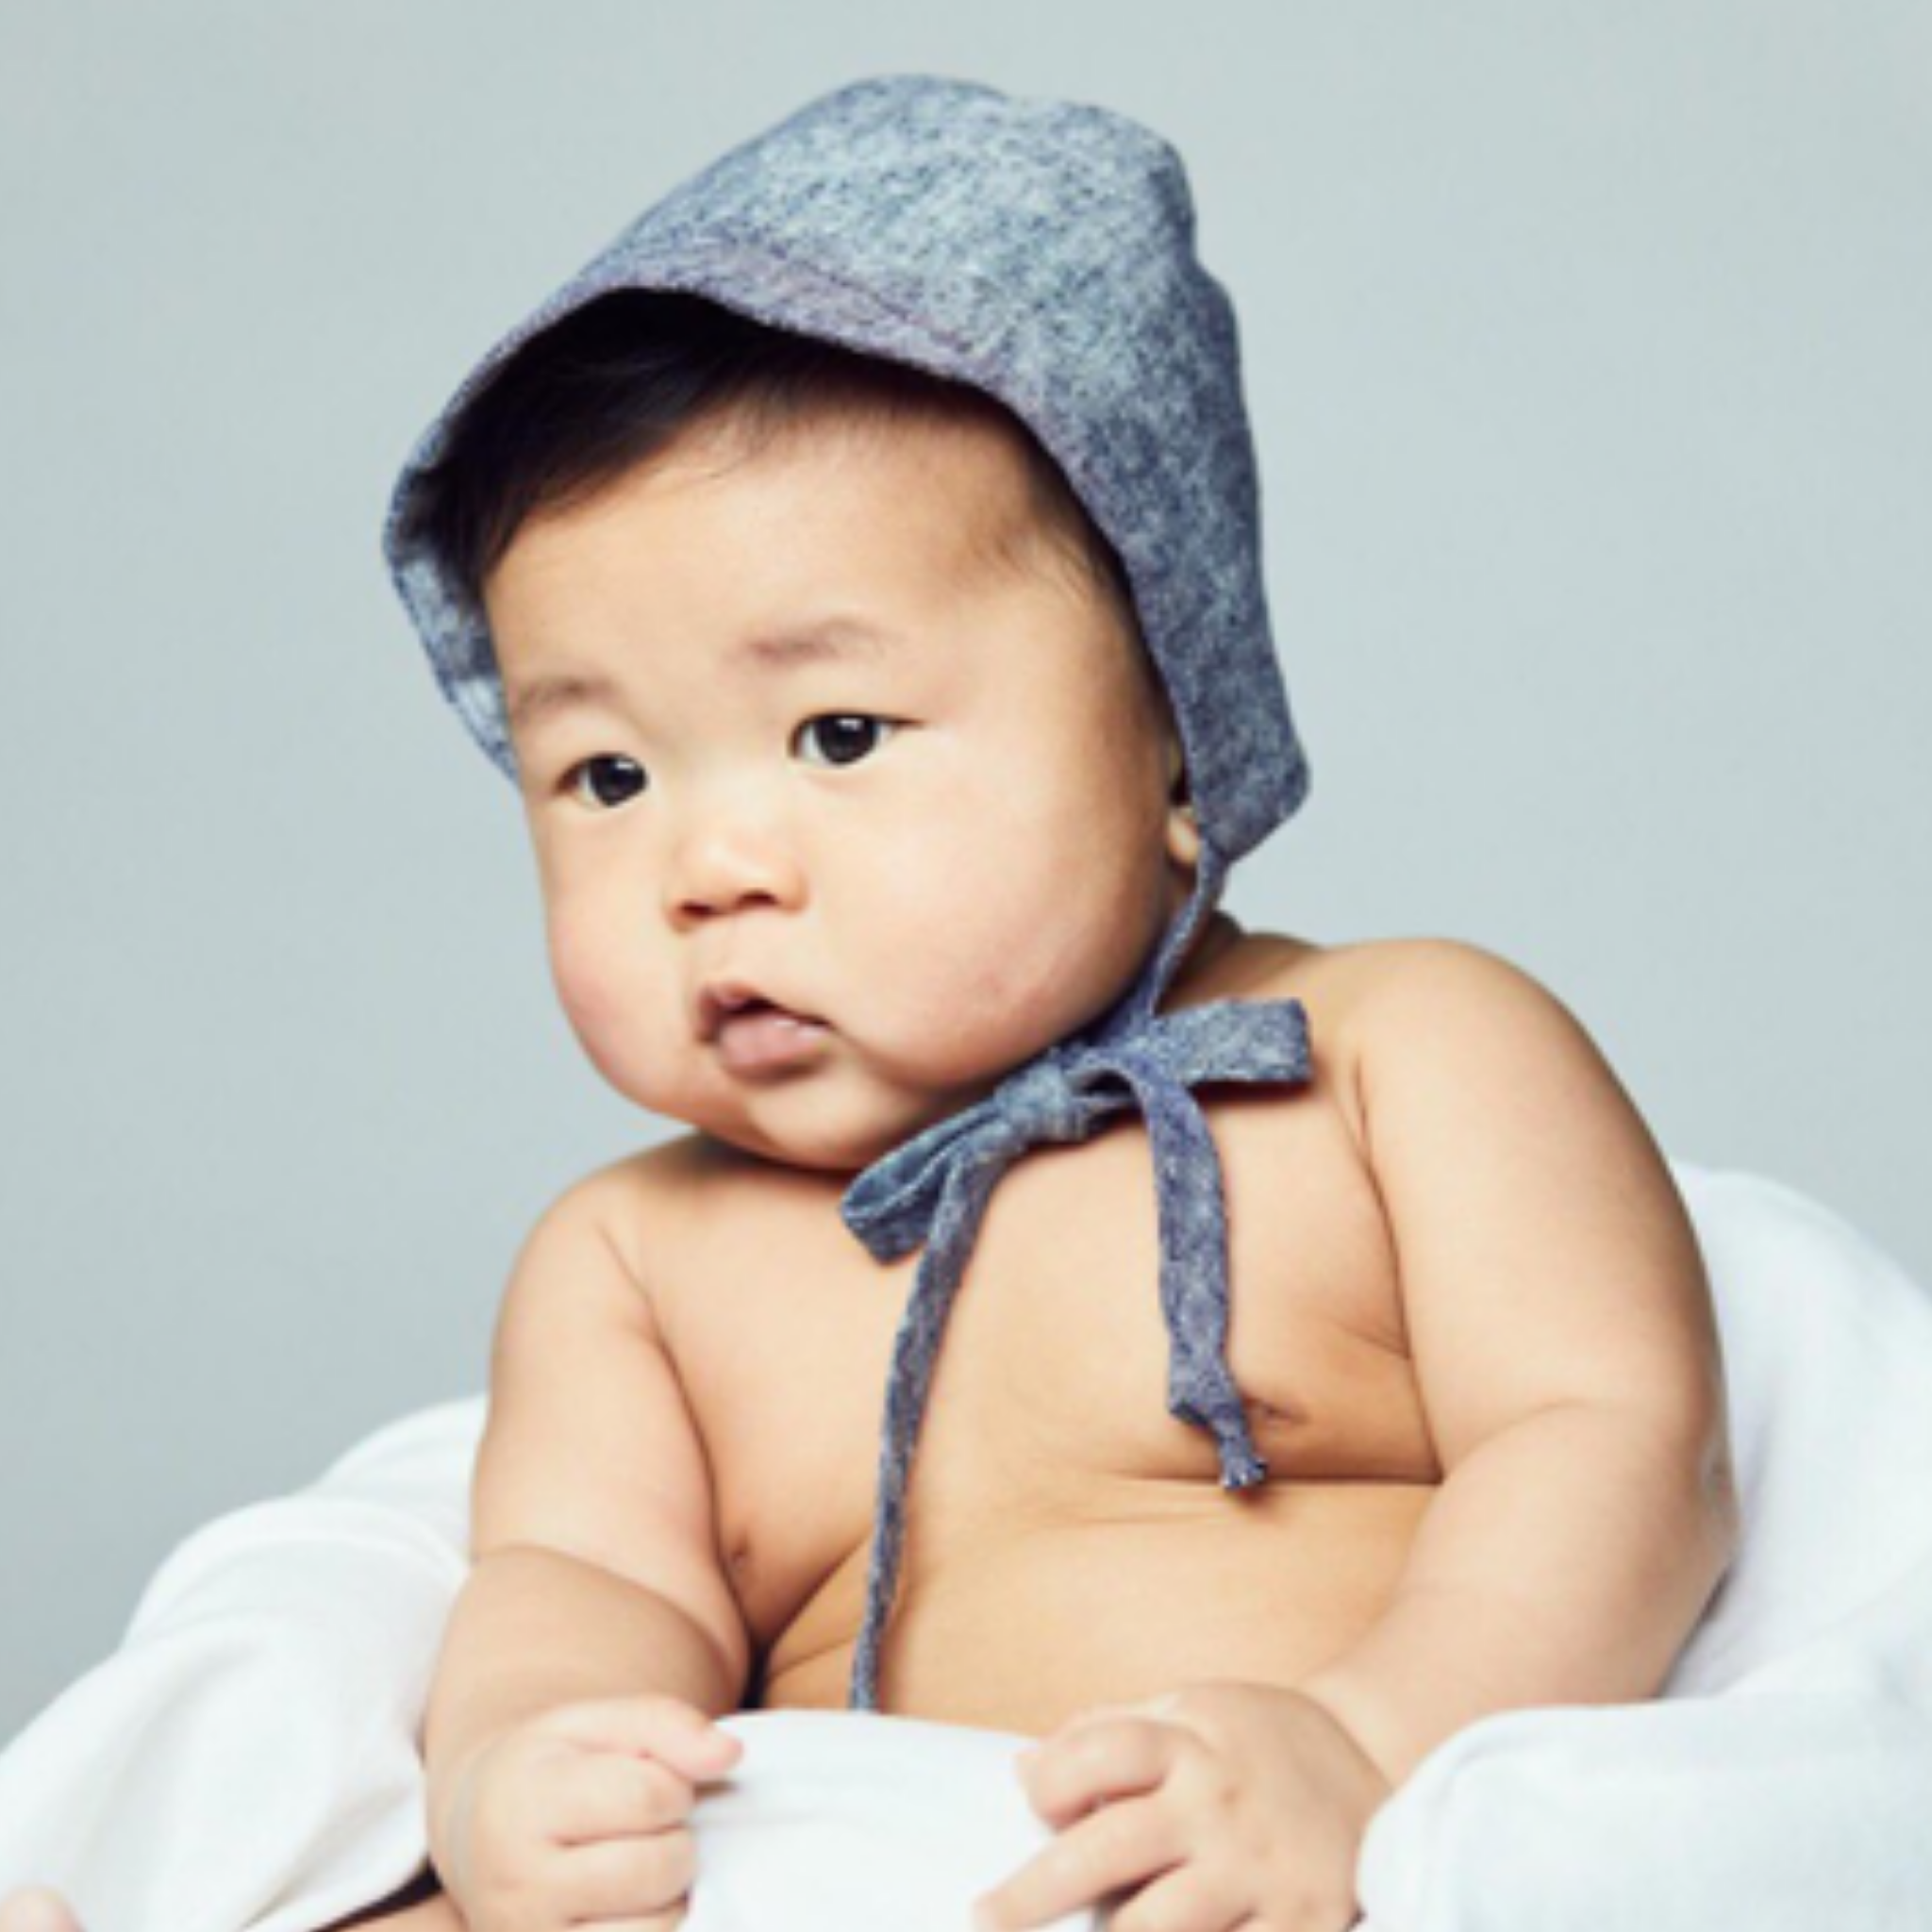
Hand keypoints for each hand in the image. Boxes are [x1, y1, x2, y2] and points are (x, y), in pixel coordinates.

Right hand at [435, 1693, 743, 1931]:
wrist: (482, 1833)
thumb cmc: (554, 1769)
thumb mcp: (599, 1724)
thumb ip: (667, 1725)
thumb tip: (729, 1756)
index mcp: (525, 1803)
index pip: (648, 1796)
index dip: (675, 1786)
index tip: (658, 1785)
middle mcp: (516, 1885)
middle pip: (656, 1870)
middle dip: (677, 1845)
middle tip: (651, 1834)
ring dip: (669, 1899)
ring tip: (640, 1873)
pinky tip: (636, 1911)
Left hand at [972, 1681, 1390, 1930]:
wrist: (1380, 1759)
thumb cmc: (1259, 1739)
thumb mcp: (1190, 1709)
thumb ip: (1106, 1734)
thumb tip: (1021, 1771)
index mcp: (1190, 1742)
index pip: (1099, 1752)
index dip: (1054, 1780)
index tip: (1035, 1804)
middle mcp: (1221, 1807)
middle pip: (1109, 1851)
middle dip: (1033, 1895)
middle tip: (983, 1921)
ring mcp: (1262, 1874)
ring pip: (1160, 1930)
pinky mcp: (1304, 1927)